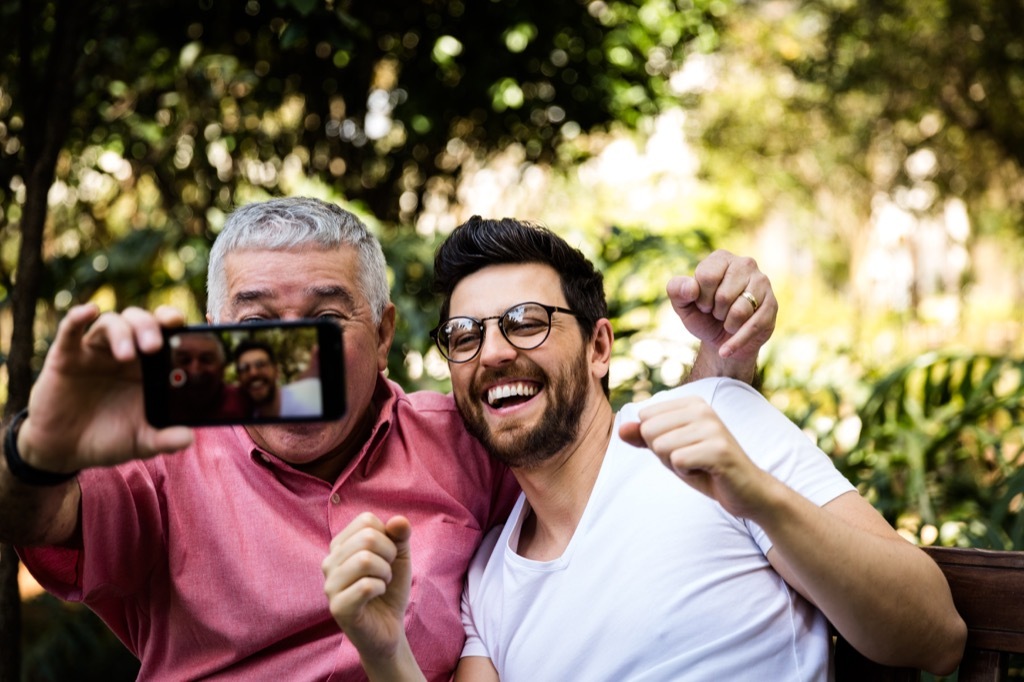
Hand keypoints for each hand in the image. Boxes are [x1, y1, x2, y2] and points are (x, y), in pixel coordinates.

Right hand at [19, 303, 192, 472]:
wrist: (66, 451)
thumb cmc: (110, 439)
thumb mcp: (141, 441)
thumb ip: (165, 439)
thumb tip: (188, 439)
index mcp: (148, 367)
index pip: (166, 334)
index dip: (176, 325)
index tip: (185, 329)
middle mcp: (125, 353)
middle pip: (141, 322)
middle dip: (150, 327)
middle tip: (154, 347)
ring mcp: (95, 353)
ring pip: (112, 323)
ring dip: (122, 332)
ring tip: (126, 355)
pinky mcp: (66, 357)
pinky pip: (71, 330)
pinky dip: (78, 317)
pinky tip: (89, 311)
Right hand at [322, 512, 412, 664]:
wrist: (388, 628)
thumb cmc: (390, 589)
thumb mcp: (399, 557)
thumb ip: (400, 536)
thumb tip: (398, 520)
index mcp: (340, 546)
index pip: (366, 521)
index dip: (387, 536)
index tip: (388, 556)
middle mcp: (329, 562)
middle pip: (367, 538)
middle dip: (389, 554)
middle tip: (387, 572)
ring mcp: (330, 585)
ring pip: (365, 560)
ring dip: (385, 573)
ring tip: (382, 583)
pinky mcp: (338, 607)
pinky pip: (366, 586)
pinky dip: (381, 588)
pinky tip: (376, 596)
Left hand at [619, 396, 780, 519]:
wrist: (748, 491)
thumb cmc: (707, 468)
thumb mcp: (671, 451)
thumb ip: (645, 438)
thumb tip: (620, 429)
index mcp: (692, 402)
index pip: (645, 418)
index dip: (657, 442)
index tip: (684, 448)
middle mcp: (702, 408)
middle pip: (649, 431)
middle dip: (664, 454)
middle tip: (692, 459)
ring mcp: (712, 427)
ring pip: (661, 447)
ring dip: (676, 465)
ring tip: (700, 465)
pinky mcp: (718, 449)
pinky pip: (677, 461)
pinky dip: (687, 473)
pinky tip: (707, 472)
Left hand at [669, 249, 776, 361]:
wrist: (722, 340)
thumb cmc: (703, 316)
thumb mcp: (683, 305)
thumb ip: (677, 291)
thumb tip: (691, 287)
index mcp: (721, 258)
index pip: (707, 276)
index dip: (701, 298)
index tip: (703, 303)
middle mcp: (745, 264)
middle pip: (724, 296)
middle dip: (715, 312)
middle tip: (717, 313)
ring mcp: (762, 282)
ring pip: (740, 311)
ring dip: (728, 324)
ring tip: (728, 320)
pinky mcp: (772, 304)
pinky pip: (753, 326)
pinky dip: (735, 342)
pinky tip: (726, 350)